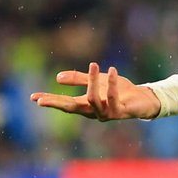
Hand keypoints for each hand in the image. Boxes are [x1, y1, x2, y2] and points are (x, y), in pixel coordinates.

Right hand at [30, 62, 159, 119]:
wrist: (143, 99)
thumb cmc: (120, 92)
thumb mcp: (98, 81)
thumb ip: (79, 79)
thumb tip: (57, 77)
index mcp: (87, 105)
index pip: (65, 103)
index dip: (50, 100)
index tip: (33, 97)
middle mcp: (94, 112)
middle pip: (71, 108)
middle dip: (56, 103)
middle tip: (41, 101)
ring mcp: (107, 113)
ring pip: (92, 100)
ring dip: (92, 81)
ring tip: (94, 64)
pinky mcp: (121, 111)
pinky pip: (113, 97)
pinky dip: (111, 84)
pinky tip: (112, 70)